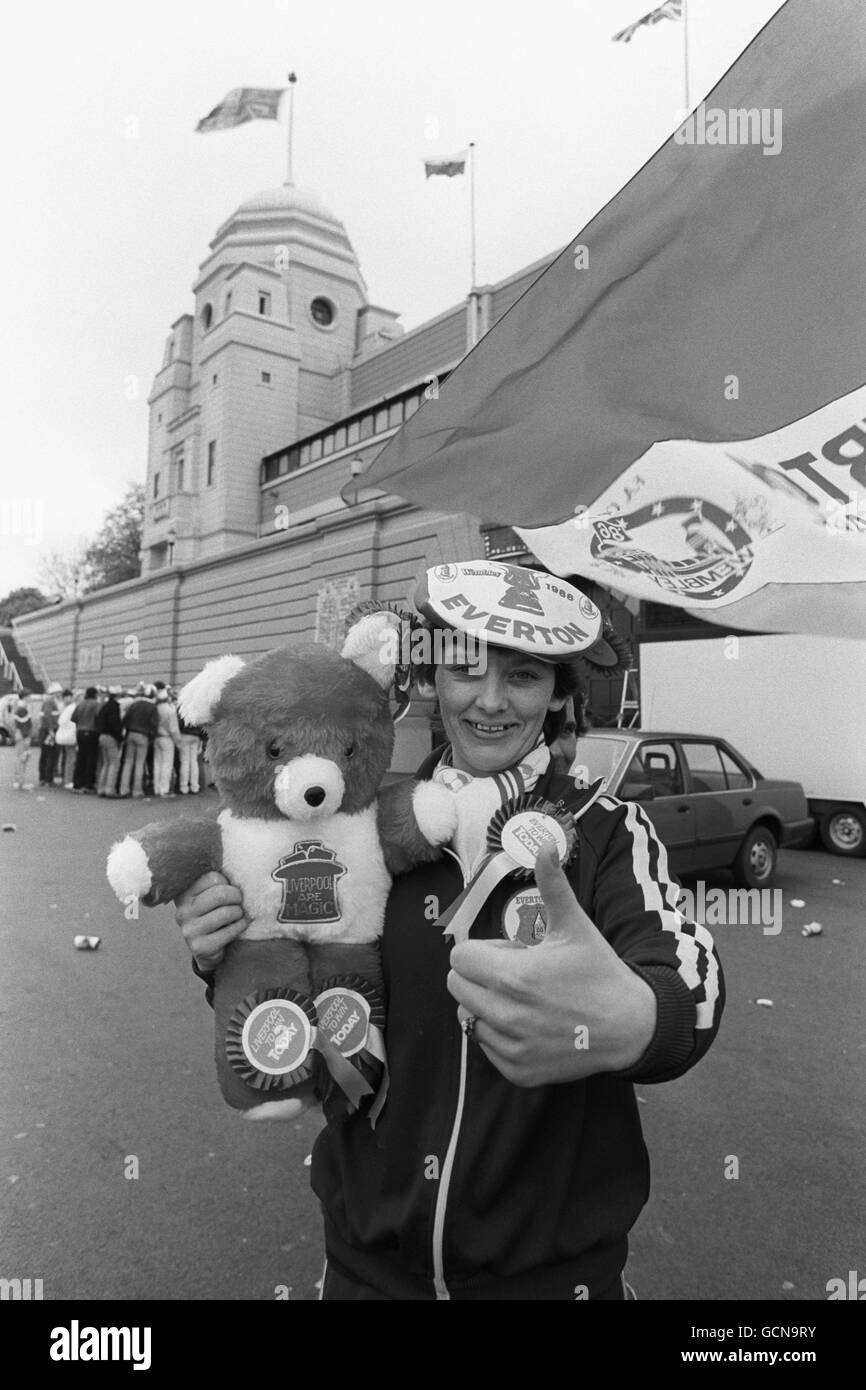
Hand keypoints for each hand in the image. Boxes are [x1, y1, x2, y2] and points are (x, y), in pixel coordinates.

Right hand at [174, 871, 246, 970]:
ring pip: (226, 913)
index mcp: (183, 894)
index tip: (228, 888)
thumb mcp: (209, 895)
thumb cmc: (213, 914)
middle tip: (239, 901)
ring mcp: (189, 930)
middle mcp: (182, 911)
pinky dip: (240, 926)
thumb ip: (216, 881)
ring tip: (238, 914)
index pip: (213, 878)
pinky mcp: (199, 947)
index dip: (227, 882)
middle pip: (220, 894)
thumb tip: (238, 865)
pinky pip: (229, 931)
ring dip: (238, 913)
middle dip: (236, 897)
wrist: (207, 948)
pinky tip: (239, 925)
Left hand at [447, 846, 656, 1086]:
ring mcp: (512, 1048)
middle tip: (516, 975)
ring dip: (487, 1007)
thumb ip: (552, 883)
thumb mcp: (574, 924)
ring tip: (524, 1001)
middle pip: (457, 987)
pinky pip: (486, 1048)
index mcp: (514, 976)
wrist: (631, 1025)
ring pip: (469, 1018)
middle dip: (479, 976)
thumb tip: (545, 842)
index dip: (482, 951)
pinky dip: (500, 1036)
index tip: (510, 953)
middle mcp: (507, 1016)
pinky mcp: (518, 1071)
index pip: (459, 959)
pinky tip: (532, 1025)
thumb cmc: (599, 970)